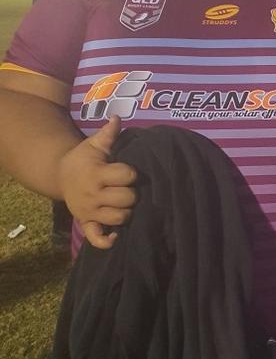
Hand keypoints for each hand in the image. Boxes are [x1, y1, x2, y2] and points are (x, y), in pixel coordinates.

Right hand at [57, 116, 136, 248]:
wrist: (59, 175)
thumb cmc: (82, 159)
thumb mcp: (93, 145)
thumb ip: (108, 134)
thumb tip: (117, 117)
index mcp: (96, 173)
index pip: (126, 175)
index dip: (131, 173)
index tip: (128, 171)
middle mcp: (93, 194)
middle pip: (126, 199)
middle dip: (132, 193)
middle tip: (127, 188)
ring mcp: (89, 211)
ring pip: (119, 218)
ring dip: (126, 211)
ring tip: (124, 203)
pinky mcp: (85, 223)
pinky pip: (96, 238)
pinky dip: (107, 240)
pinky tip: (116, 235)